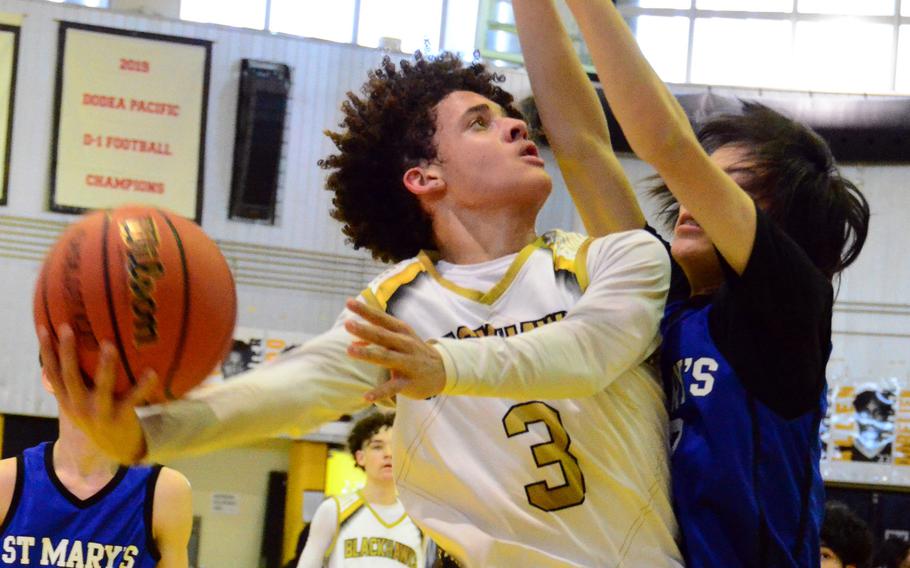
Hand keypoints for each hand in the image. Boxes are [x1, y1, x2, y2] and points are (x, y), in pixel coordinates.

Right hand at [38, 324, 154, 463]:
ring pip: (100, 388)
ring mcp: (98, 413)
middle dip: (67, 352)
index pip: (52, 372)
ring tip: (109, 345)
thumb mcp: (81, 400)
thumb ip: (77, 379)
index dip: (46, 351)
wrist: (116, 448)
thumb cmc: (100, 414)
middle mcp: (78, 406)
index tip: (44, 328)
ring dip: (105, 366)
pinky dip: (143, 386)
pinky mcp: (119, 418)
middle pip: (69, 376)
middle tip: (68, 328)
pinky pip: (132, 399)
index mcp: (67, 399)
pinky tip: (152, 371)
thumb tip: (75, 346)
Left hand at [344, 299, 445, 402]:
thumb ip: (375, 339)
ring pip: (386, 357)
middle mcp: (405, 345)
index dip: (365, 311)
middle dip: (365, 330)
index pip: (381, 318)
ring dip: (368, 353)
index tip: (349, 302)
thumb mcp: (399, 340)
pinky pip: (392, 387)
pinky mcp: (408, 382)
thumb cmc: (413, 351)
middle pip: (382, 336)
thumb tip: (351, 342)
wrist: (443, 370)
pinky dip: (380, 392)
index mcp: (401, 331)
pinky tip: (366, 396)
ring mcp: (407, 363)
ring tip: (349, 350)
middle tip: (347, 324)